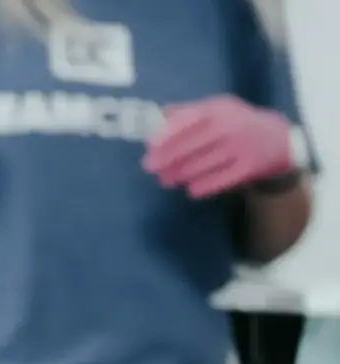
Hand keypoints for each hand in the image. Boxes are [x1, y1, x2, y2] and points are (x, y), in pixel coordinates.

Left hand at [143, 95, 296, 198]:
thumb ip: (188, 110)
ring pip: (202, 165)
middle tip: (151, 167)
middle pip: (192, 145)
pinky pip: (220, 180)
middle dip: (167, 158)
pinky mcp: (249, 167)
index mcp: (219, 110)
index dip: (168, 133)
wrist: (279, 139)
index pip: (189, 120)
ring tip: (166, 180)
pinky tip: (191, 189)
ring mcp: (240, 147)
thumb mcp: (217, 108)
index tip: (150, 145)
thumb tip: (157, 115)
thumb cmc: (237, 122)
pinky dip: (202, 186)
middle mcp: (230, 127)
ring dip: (180, 174)